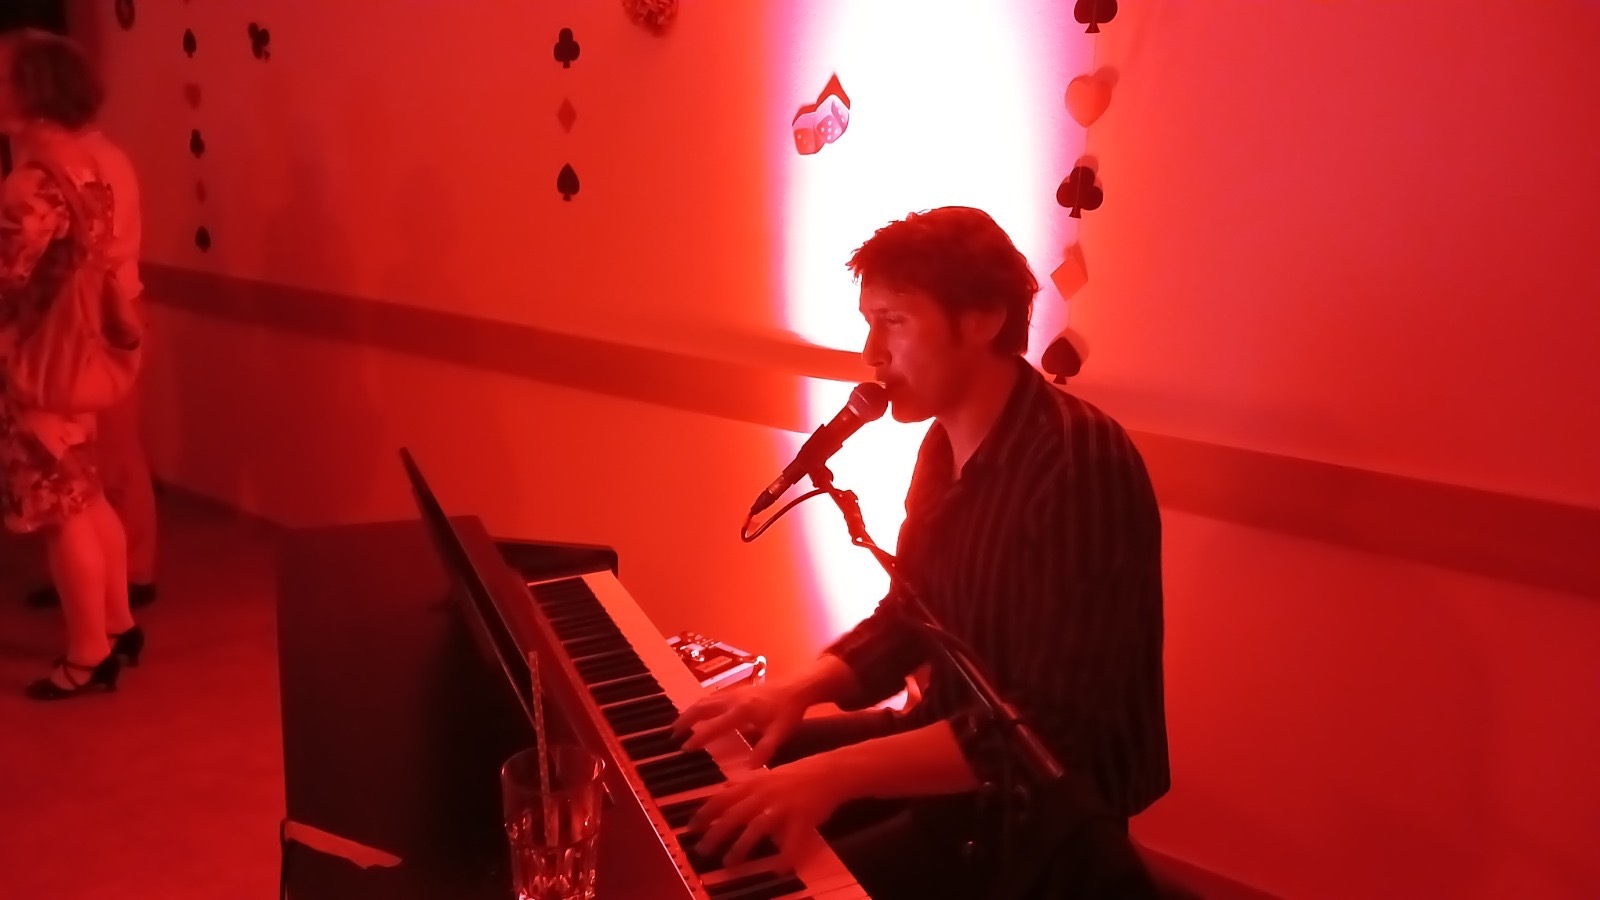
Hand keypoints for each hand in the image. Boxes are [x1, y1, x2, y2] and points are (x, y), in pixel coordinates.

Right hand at [671, 681, 807, 766]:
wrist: (797, 687)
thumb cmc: (789, 711)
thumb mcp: (780, 733)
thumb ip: (764, 750)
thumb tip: (749, 769)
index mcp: (742, 711)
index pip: (714, 726)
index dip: (698, 738)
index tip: (684, 748)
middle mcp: (733, 700)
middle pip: (701, 708)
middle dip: (684, 720)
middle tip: (672, 734)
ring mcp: (733, 693)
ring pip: (704, 700)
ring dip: (689, 712)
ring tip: (678, 725)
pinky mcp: (735, 691)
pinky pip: (711, 697)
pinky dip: (699, 706)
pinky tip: (696, 714)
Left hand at [687, 757, 849, 866]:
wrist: (829, 772)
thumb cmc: (797, 774)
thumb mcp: (766, 774)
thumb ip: (744, 783)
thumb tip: (723, 788)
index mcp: (754, 783)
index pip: (722, 798)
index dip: (705, 813)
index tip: (691, 828)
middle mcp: (765, 794)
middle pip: (733, 815)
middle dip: (715, 834)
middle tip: (702, 850)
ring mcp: (783, 807)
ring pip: (756, 828)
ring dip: (740, 847)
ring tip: (729, 862)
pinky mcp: (801, 819)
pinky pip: (791, 842)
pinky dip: (784, 857)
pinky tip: (778, 868)